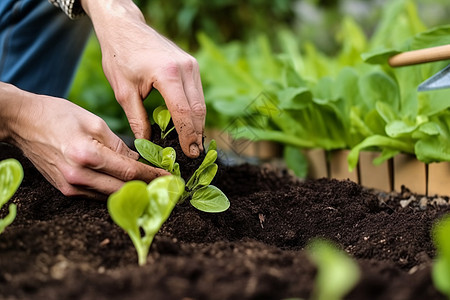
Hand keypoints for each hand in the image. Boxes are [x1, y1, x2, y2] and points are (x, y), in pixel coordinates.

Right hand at [1, 84, 168, 197]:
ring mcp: (70, 187)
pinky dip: (112, 190)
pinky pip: (96, 195)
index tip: (168, 177)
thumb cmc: (58, 115)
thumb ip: (118, 145)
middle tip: (164, 186)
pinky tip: (124, 185)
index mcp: (87, 155)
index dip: (152, 175)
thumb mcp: (94, 122)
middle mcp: (78, 176)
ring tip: (149, 186)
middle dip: (146, 188)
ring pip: (109, 196)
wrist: (22, 122)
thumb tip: (137, 161)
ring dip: (131, 192)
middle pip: (122, 190)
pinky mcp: (65, 190)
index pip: (129, 172)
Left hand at [82, 0, 205, 157]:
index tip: (189, 154)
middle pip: (198, 110)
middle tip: (193, 153)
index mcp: (167, 74)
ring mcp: (191, 64)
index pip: (183, 113)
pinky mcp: (191, 64)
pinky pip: (197, 93)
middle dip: (196, 134)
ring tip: (191, 142)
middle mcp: (185, 68)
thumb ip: (137, 119)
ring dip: (197, 123)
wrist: (124, 27)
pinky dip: (194, 110)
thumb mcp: (123, 92)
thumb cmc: (119, 56)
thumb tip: (148, 143)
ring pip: (201, 102)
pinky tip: (188, 123)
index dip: (187, 136)